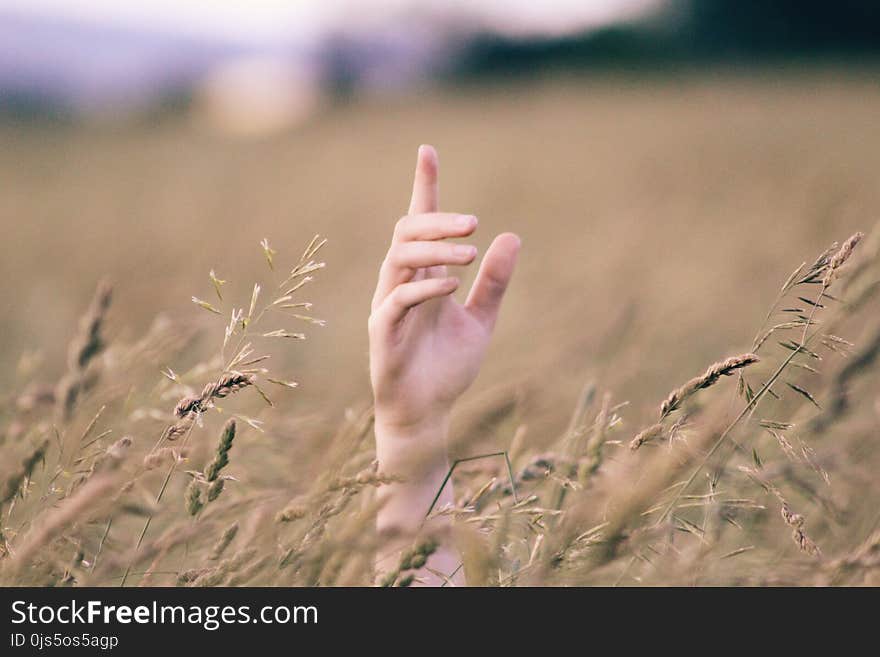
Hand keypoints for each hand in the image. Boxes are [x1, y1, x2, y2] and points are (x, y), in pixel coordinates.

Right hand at [369, 145, 520, 434]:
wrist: (428, 413)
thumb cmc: (447, 367)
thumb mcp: (481, 320)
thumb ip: (494, 282)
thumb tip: (512, 237)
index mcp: (423, 276)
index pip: (419, 223)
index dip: (424, 187)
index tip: (428, 151)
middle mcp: (401, 283)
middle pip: (408, 232)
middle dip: (437, 219)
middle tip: (475, 222)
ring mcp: (388, 305)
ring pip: (398, 257)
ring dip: (434, 248)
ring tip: (471, 249)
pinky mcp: (383, 332)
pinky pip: (397, 300)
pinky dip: (424, 287)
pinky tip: (453, 285)